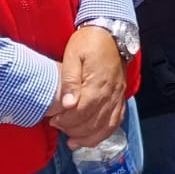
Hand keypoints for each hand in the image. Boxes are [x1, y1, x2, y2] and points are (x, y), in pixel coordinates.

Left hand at [46, 26, 125, 148]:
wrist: (111, 33)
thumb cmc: (89, 42)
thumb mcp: (73, 55)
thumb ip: (69, 80)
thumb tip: (67, 104)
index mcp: (98, 82)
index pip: (83, 111)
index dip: (67, 121)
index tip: (53, 120)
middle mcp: (111, 92)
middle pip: (94, 122)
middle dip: (74, 130)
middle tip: (58, 126)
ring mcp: (118, 96)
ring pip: (106, 126)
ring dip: (89, 137)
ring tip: (72, 140)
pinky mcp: (120, 97)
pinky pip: (115, 121)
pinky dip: (104, 133)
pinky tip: (90, 138)